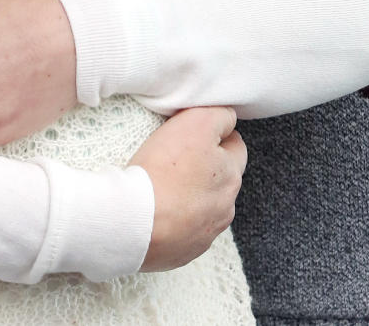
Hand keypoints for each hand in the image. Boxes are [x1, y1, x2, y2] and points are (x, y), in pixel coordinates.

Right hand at [129, 107, 246, 271]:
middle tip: (176, 157)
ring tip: (162, 186)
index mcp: (231, 177)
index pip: (236, 147)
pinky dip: (174, 220)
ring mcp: (204, 234)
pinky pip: (183, 231)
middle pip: (220, 179)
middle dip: (205, 167)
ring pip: (203, 206)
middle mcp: (225, 208)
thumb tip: (228, 119)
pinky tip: (155, 210)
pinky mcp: (182, 252)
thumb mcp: (195, 123)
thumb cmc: (162, 168)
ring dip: (190, 196)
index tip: (194, 134)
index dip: (216, 135)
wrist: (133, 221)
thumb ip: (219, 116)